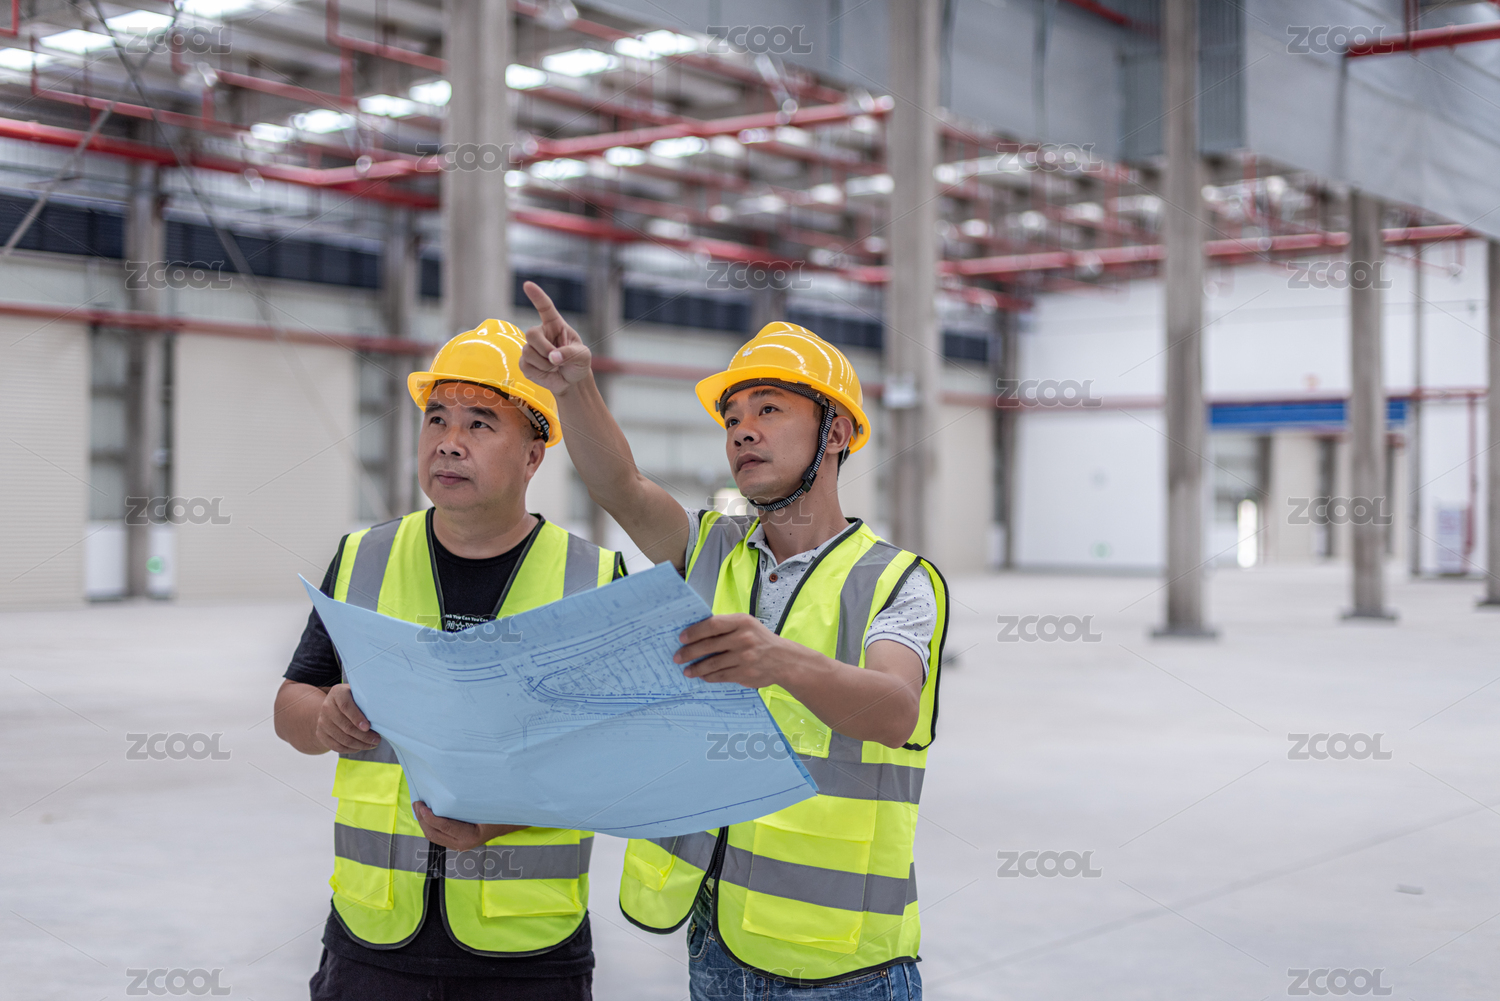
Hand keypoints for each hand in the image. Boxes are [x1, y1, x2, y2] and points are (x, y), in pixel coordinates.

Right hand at [317, 683, 380, 753]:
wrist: (332, 707)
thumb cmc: (354, 699)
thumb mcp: (359, 694)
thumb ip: (367, 700)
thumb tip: (383, 712)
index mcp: (338, 693)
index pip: (346, 706)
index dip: (357, 718)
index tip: (368, 727)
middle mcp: (326, 706)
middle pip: (345, 726)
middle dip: (364, 736)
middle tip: (377, 739)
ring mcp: (322, 721)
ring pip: (342, 738)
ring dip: (359, 744)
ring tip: (372, 744)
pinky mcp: (321, 734)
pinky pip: (336, 746)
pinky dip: (350, 749)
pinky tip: (360, 747)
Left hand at [412, 802, 523, 850]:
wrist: (510, 821)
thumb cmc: (500, 812)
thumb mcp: (485, 805)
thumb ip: (467, 802)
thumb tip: (448, 791)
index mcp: (470, 836)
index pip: (444, 827)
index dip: (430, 817)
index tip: (422, 805)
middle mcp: (463, 844)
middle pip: (434, 834)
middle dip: (422, 819)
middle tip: (416, 803)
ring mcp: (460, 844)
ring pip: (434, 836)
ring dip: (424, 822)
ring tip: (419, 808)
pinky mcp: (458, 841)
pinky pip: (439, 835)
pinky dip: (431, 824)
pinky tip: (427, 814)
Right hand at [520, 281, 592, 394]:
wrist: (572, 382)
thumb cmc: (578, 363)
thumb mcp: (582, 356)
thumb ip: (570, 354)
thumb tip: (553, 357)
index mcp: (556, 326)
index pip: (545, 308)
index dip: (537, 296)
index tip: (528, 285)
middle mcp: (542, 334)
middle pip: (531, 333)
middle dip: (543, 348)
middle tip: (555, 360)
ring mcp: (532, 348)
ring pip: (527, 351)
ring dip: (544, 363)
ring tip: (555, 367)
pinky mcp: (526, 363)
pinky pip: (525, 365)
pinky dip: (539, 372)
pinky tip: (548, 372)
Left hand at [674, 614, 791, 688]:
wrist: (784, 660)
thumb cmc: (759, 639)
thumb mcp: (746, 625)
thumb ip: (726, 627)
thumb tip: (696, 633)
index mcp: (742, 622)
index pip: (712, 625)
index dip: (694, 632)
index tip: (681, 638)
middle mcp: (743, 639)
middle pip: (709, 646)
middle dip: (689, 652)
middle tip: (677, 657)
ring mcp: (745, 658)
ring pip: (713, 664)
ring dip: (696, 668)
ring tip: (687, 670)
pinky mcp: (745, 674)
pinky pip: (721, 675)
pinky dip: (709, 676)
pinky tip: (702, 675)